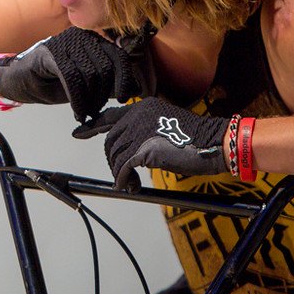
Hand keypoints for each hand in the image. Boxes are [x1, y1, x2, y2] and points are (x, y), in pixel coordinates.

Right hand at [0, 26, 153, 116]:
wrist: (19, 80)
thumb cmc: (53, 80)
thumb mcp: (87, 82)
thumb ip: (108, 82)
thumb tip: (136, 88)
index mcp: (93, 39)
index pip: (119, 56)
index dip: (124, 79)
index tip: (123, 97)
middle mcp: (80, 36)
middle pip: (106, 67)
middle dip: (103, 95)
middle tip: (95, 110)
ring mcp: (65, 42)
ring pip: (90, 75)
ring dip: (89, 100)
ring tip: (84, 111)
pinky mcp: (50, 53)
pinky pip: (72, 79)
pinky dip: (77, 99)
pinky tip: (76, 110)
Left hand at [72, 97, 228, 191]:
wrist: (215, 143)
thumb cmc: (196, 139)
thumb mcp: (165, 126)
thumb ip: (145, 131)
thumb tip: (129, 151)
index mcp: (143, 106)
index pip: (109, 115)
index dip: (92, 126)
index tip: (78, 132)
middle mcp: (138, 115)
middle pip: (110, 140)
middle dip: (112, 159)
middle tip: (121, 174)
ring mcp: (140, 130)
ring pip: (116, 155)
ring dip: (120, 172)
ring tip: (130, 183)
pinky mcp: (144, 148)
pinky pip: (124, 166)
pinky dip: (122, 179)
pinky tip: (128, 186)